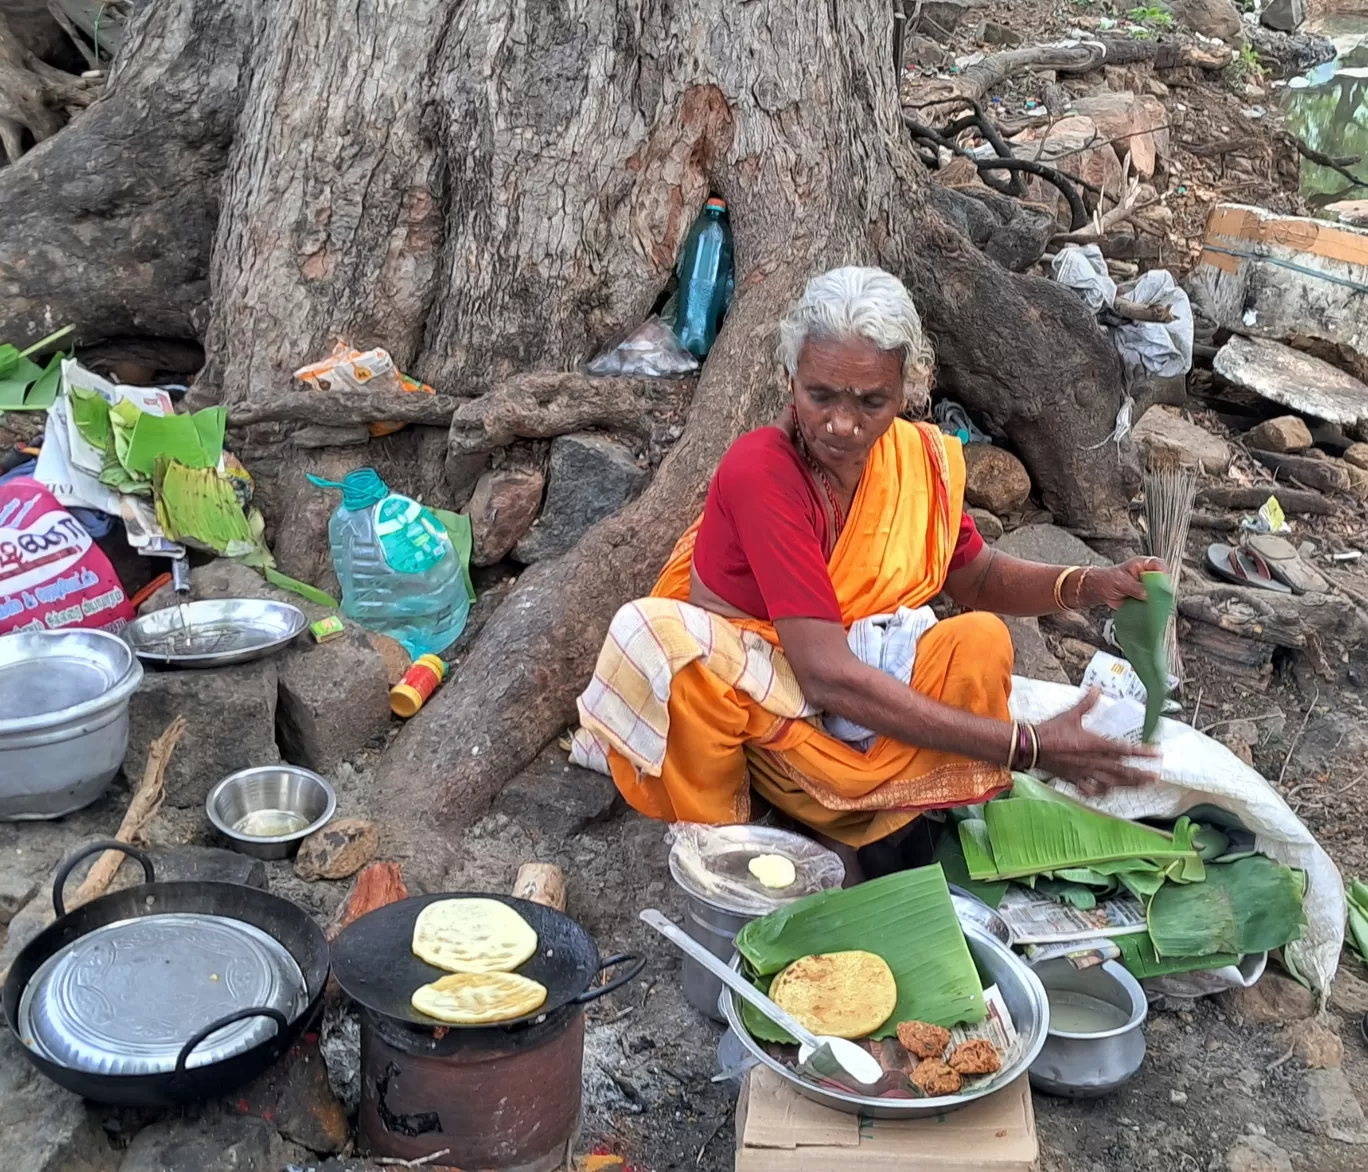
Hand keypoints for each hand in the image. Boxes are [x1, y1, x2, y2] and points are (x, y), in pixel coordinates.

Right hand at [1033, 688, 1159, 796]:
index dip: (1142, 752)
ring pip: (1112, 782)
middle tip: (1156, 776)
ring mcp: (1085, 773)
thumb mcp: (1070, 715)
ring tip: (1142, 786)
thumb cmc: (1051, 731)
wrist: (1031, 747)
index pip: (1124, 749)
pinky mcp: (1074, 779)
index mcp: (1095, 744)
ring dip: (1129, 784)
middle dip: (1141, 774)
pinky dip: (1103, 791)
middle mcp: (1093, 761)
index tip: (1156, 753)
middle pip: (1122, 771)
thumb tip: (1097, 689)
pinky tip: (1109, 791)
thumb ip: (1086, 703)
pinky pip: (1092, 789)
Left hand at [1079, 556, 1166, 610]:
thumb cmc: (1109, 580)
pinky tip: (1151, 611)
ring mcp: (1148, 587)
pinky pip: (1153, 602)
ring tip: (1155, 606)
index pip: (1158, 565)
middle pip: (1163, 580)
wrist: (1100, 590)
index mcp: (1143, 565)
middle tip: (1159, 598)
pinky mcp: (1146, 598)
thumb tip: (1147, 594)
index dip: (1163, 573)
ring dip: (1158, 600)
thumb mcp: (1121, 582)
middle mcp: (1148, 575)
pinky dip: (1153, 607)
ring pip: (1160, 593)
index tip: (1162, 583)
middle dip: (1163, 590)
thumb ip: (1135, 588)